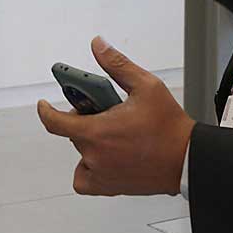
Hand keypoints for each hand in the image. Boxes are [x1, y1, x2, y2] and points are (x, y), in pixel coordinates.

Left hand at [36, 37, 193, 194]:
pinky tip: (105, 157)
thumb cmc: (170, 128)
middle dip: (85, 118)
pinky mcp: (109, 186)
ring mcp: (101, 173)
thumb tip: (98, 46)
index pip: (55, 122)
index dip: (45, 111)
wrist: (188, 160)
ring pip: (81, 153)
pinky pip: (85, 179)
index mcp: (98, 131)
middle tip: (106, 111)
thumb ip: (117, 65)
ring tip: (111, 134)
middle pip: (74, 132)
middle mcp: (95, 155)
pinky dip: (89, 168)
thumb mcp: (146, 86)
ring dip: (89, 142)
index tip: (44, 104)